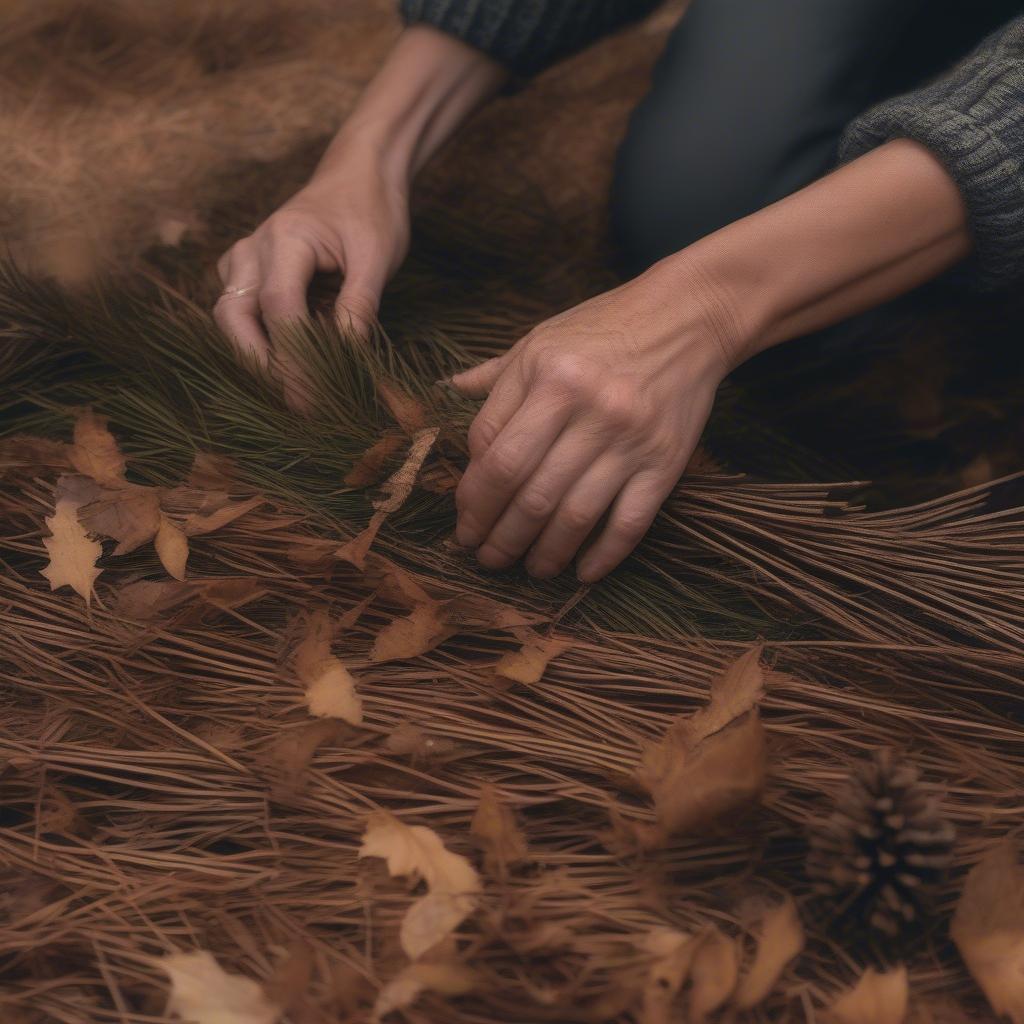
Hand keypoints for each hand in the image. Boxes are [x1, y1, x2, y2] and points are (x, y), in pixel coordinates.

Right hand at [214, 146, 409, 406]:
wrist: (357, 177)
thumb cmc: (371, 212)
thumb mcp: (377, 258)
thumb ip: (360, 307)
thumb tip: (348, 359)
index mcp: (285, 238)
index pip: (279, 309)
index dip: (294, 359)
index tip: (315, 399)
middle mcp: (252, 249)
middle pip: (235, 318)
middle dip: (262, 367)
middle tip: (299, 408)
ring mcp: (243, 260)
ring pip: (231, 320)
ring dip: (258, 359)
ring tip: (297, 394)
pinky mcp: (246, 273)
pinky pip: (241, 315)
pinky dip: (261, 344)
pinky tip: (293, 368)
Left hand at [449, 261, 737, 580]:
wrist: (688, 316)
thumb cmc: (605, 327)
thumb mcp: (541, 339)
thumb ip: (496, 375)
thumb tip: (446, 392)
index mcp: (549, 376)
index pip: (495, 452)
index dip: (473, 496)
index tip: (466, 519)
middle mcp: (588, 409)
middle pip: (528, 492)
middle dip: (498, 535)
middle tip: (484, 557)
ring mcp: (630, 439)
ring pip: (574, 515)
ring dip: (544, 552)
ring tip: (529, 569)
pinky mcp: (666, 462)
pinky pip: (629, 522)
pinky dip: (604, 555)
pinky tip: (582, 572)